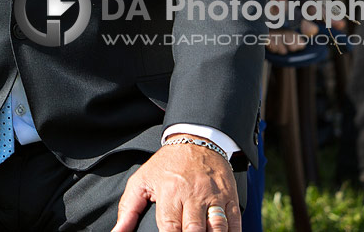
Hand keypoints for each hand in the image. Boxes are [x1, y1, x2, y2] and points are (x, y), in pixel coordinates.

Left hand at [111, 140, 239, 231]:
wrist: (196, 140)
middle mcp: (193, 195)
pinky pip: (235, 223)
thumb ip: (128, 209)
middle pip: (194, 230)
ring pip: (217, 228)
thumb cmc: (165, 165)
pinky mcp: (230, 197)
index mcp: (170, 192)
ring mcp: (214, 196)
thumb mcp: (141, 181)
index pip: (169, 227)